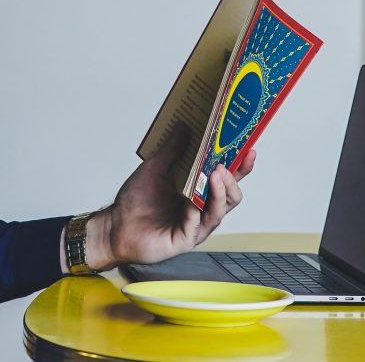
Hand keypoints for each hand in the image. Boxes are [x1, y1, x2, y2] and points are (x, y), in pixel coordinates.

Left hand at [81, 125, 254, 270]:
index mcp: (199, 192)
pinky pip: (199, 224)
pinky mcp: (186, 239)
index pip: (227, 179)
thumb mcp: (155, 168)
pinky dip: (197, 210)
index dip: (241, 166)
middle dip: (233, 179)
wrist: (115, 226)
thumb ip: (172, 149)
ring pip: (220, 210)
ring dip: (220, 191)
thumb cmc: (135, 202)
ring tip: (215, 174)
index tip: (249, 150)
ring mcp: (196, 225)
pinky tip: (193, 200)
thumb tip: (184, 126)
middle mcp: (202, 209)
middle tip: (224, 164)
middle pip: (231, 196)